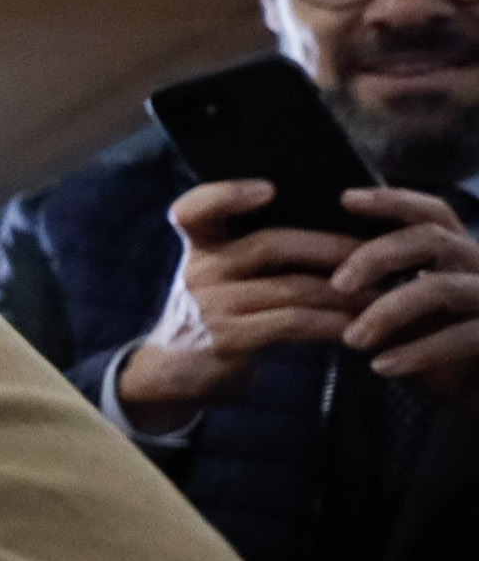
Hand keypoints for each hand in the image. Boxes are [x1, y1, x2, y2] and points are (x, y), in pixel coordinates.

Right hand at [113, 181, 372, 425]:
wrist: (178, 371)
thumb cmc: (217, 312)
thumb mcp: (219, 274)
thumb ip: (253, 249)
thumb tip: (333, 226)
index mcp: (200, 246)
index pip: (195, 209)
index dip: (227, 195)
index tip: (268, 189)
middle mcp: (200, 270)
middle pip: (269, 245)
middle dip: (330, 247)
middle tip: (377, 251)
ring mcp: (211, 305)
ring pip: (291, 287)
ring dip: (344, 292)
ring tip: (383, 294)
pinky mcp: (229, 338)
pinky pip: (293, 323)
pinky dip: (331, 322)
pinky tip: (357, 325)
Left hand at [335, 187, 478, 413]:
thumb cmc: (438, 340)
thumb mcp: (405, 309)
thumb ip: (375, 289)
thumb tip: (314, 273)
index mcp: (456, 251)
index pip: (429, 212)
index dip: (392, 200)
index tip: (345, 198)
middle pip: (432, 238)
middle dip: (379, 255)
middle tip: (339, 284)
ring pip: (441, 288)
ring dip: (389, 312)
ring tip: (352, 339)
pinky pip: (461, 337)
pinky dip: (417, 353)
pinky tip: (381, 366)